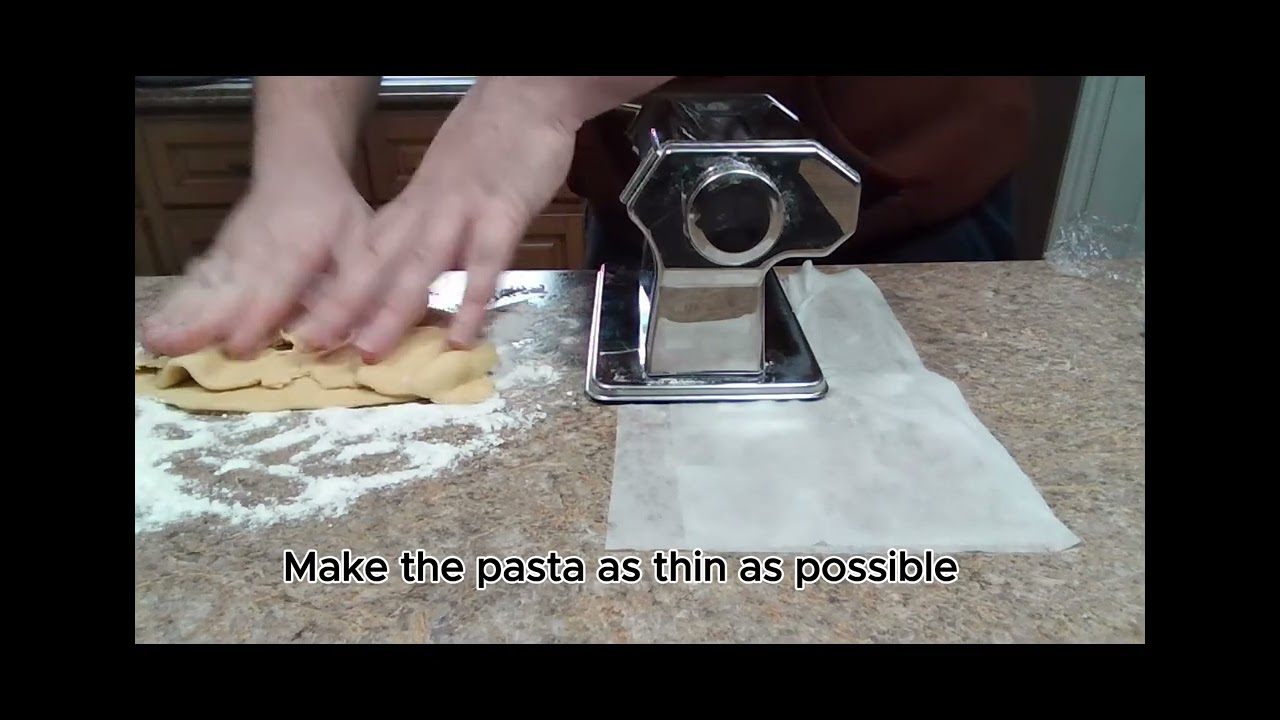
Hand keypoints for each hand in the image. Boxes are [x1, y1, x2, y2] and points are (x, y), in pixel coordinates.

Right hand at [141, 161, 370, 358]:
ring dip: (179, 313)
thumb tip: (346, 333)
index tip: (237, 345)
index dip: (258, 315)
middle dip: (200, 321)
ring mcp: (233, 251)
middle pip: (228, 291)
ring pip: (206, 286)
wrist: (297, 166)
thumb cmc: (337, 212)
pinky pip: (198, 279)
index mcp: (299, 250)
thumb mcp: (364, 244)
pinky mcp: (220, 253)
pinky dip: (177, 298)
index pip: (276, 285)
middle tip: (169, 346)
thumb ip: (356, 287)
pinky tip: (157, 320)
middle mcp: (258, 252)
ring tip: (154, 338)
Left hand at [290, 80, 576, 359]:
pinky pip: (484, 265)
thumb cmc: (495, 137)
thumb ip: (436, 219)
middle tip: (314, 345)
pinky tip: (460, 336)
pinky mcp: (502, 214)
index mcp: (417, 202)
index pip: (369, 251)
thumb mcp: (451, 178)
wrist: (527, 93)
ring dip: (392, 310)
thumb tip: (425, 263)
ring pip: (419, 266)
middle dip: (345, 305)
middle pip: (379, 262)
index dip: (338, 286)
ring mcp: (463, 211)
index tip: (312, 320)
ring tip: (369, 351)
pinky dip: (470, 302)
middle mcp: (429, 209)